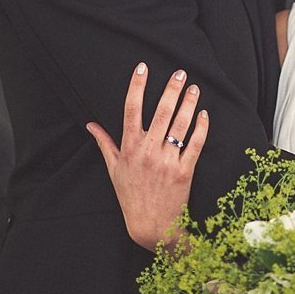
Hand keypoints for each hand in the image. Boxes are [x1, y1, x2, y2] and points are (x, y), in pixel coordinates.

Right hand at [86, 63, 209, 249]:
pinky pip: (195, 144)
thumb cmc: (131, 196)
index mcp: (129, 147)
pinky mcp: (185, 171)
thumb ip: (104, 143)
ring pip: (180, 125)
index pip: (131, 108)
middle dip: (171, 89)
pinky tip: (204, 114)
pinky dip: (201, 127)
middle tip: (180, 73)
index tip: (143, 67)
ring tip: (195, 89)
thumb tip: (90, 124)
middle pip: (160, 111)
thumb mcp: (114, 169)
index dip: (137, 86)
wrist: (151, 226)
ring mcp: (167, 160)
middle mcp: (148, 150)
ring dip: (188, 103)